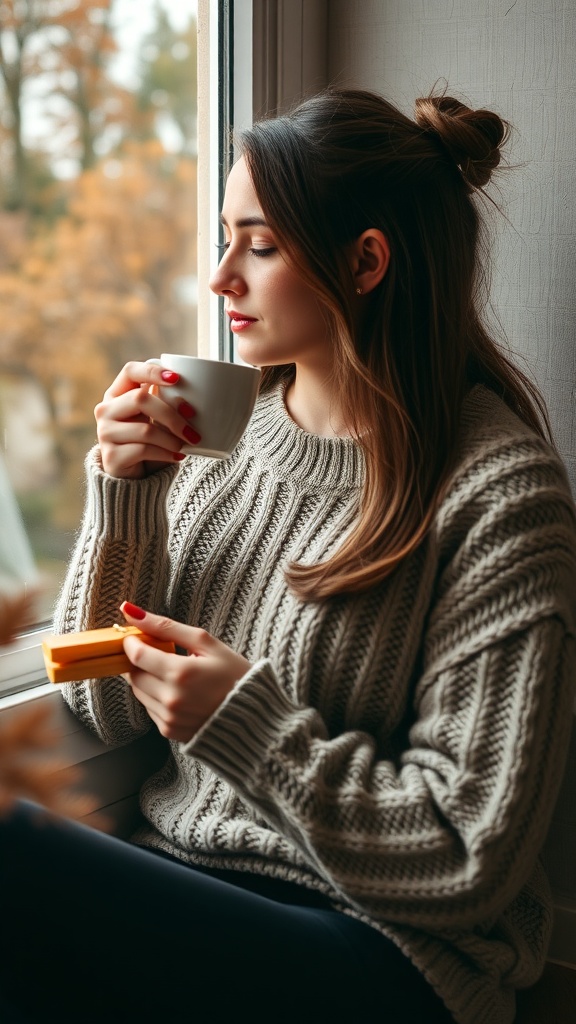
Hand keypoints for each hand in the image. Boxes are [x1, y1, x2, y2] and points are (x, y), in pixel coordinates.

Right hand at [94, 361, 201, 478]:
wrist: (132, 476)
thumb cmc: (147, 441)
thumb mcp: (155, 419)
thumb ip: (164, 403)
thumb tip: (186, 399)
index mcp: (117, 394)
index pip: (130, 371)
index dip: (152, 371)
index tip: (176, 378)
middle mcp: (106, 410)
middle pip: (140, 399)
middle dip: (172, 415)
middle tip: (193, 430)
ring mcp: (105, 433)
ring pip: (146, 429)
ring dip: (172, 439)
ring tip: (185, 446)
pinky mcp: (111, 456)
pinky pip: (144, 450)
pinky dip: (166, 453)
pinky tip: (177, 456)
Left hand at [120, 602, 251, 740]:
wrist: (253, 714)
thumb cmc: (233, 674)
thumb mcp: (205, 642)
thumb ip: (166, 627)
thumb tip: (130, 611)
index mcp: (180, 673)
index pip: (136, 655)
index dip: (131, 643)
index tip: (135, 637)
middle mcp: (171, 699)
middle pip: (134, 675)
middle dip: (140, 662)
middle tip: (156, 653)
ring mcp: (170, 718)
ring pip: (139, 693)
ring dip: (147, 679)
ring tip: (172, 672)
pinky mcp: (170, 731)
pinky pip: (150, 709)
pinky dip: (157, 697)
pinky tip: (178, 692)